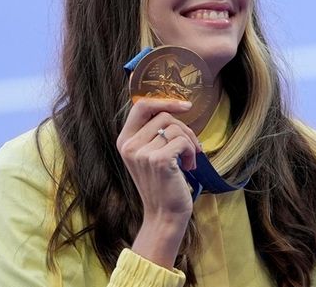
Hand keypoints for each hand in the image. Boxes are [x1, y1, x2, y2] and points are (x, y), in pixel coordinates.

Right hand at [115, 97, 201, 266]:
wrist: (164, 215)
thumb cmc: (163, 184)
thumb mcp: (150, 155)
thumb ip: (153, 132)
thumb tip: (175, 106)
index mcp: (124, 140)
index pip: (141, 106)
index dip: (165, 101)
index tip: (185, 105)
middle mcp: (129, 145)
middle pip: (164, 115)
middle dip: (184, 128)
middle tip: (191, 147)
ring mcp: (142, 153)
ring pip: (175, 128)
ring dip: (189, 142)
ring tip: (188, 159)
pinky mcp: (158, 160)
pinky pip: (182, 141)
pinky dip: (191, 151)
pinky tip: (189, 166)